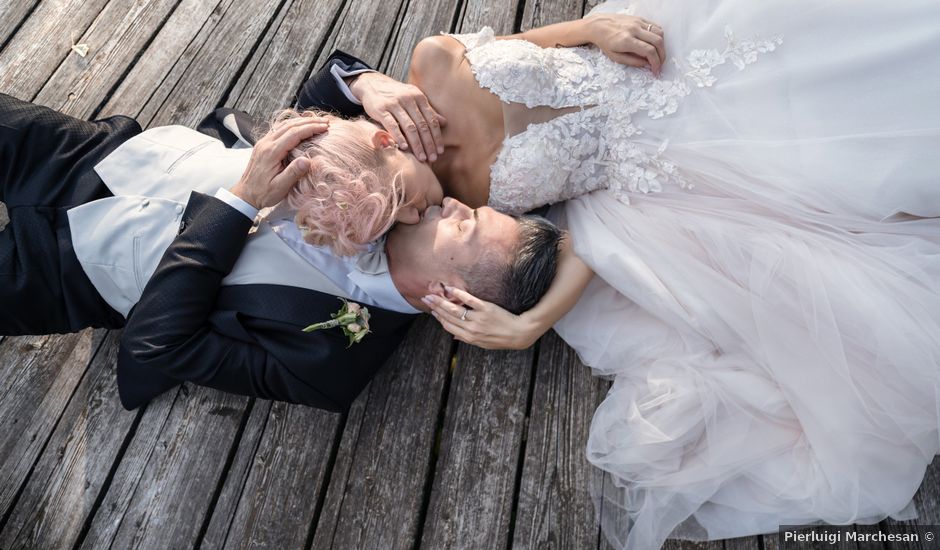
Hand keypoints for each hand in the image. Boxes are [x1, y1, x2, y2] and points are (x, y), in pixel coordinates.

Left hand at [230, 115, 327, 208]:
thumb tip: (307, 160)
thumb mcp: (280, 187)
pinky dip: (292, 125)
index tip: (324, 127)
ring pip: (284, 125)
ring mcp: (263, 142)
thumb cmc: (263, 193)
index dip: (311, 128)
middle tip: (325, 122)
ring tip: (316, 122)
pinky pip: (279, 130)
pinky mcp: (263, 145)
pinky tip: (300, 127)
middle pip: (290, 125)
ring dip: (301, 122)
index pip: (294, 134)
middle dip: (309, 122)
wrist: (245, 195)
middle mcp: (266, 143)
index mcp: (272, 152)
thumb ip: (293, 173)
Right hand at [348, 72, 446, 161]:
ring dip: (417, 144)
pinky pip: (392, 125)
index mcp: (419, 97)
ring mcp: (394, 104)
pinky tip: (405, 148)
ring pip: (409, 127)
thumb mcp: (414, 98)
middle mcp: (408, 99)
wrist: (372, 84)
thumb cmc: (397, 95)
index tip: (440, 151)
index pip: (431, 120)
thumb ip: (428, 110)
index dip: (437, 137)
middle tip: (432, 158)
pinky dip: (399, 137)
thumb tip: (444, 122)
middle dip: (428, 144)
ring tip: (421, 158)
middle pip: (422, 125)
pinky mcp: (381, 109)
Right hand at [422, 286, 543, 349]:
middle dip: (435, 307)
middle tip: (426, 298)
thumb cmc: (501, 339)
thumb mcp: (483, 344)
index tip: (431, 310)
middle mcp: (470, 328)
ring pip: (455, 309)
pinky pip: (469, 300)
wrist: (519, 333)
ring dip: (441, 301)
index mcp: (469, 337)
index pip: (448, 326)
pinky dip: (458, 294)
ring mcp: (477, 318)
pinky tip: (450, 288)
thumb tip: (454, 337)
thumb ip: (467, 339)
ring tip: (433, 294)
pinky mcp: (485, 309)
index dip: (438, 317)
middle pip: (448, 316)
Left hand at [584, 13, 665, 75]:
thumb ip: (633, 61)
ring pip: (659, 33)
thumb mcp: (615, 57)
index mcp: (627, 41)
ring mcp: (638, 22)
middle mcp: (634, 30)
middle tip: (660, 64)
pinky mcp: (640, 18)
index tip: (656, 70)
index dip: (656, 62)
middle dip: (662, 55)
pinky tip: (656, 43)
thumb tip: (647, 64)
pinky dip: (659, 36)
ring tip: (659, 54)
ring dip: (662, 46)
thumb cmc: (605, 42)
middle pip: (657, 42)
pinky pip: (655, 26)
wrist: (599, 25)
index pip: (649, 51)